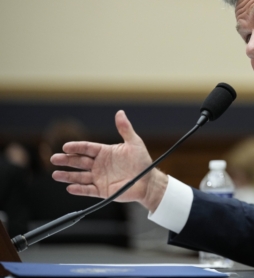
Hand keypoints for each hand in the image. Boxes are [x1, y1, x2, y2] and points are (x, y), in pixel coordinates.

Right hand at [51, 110, 167, 210]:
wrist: (148, 181)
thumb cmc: (142, 161)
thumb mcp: (134, 143)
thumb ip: (125, 129)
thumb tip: (120, 112)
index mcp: (104, 152)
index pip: (87, 148)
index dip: (76, 147)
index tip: (65, 146)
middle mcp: (99, 165)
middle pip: (79, 161)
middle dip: (67, 160)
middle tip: (54, 159)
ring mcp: (99, 178)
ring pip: (80, 176)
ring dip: (68, 176)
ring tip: (56, 175)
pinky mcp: (102, 190)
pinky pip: (88, 190)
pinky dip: (79, 189)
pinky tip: (70, 188)